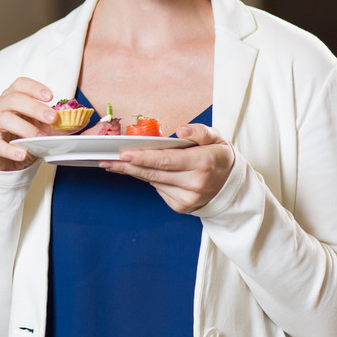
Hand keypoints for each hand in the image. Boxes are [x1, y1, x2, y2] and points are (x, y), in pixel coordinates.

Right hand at [0, 78, 57, 171]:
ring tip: (40, 138)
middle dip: (34, 107)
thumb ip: (56, 125)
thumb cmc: (22, 141)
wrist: (4, 164)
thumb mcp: (41, 130)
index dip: (34, 88)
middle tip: (53, 118)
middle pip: (12, 99)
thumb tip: (78, 121)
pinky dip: (9, 149)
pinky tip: (22, 154)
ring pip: (3, 118)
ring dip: (25, 128)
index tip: (51, 96)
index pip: (19, 84)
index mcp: (10, 99)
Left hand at [101, 123, 234, 212]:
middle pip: (154, 173)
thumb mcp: (216, 138)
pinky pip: (158, 189)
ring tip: (115, 163)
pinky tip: (147, 171)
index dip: (142, 158)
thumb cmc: (218, 156)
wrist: (230, 184)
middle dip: (127, 166)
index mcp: (203, 163)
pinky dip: (151, 179)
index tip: (123, 154)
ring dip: (134, 172)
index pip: (166, 160)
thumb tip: (181, 130)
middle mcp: (195, 183)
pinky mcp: (181, 206)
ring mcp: (188, 198)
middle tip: (107, 160)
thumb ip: (200, 131)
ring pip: (153, 181)